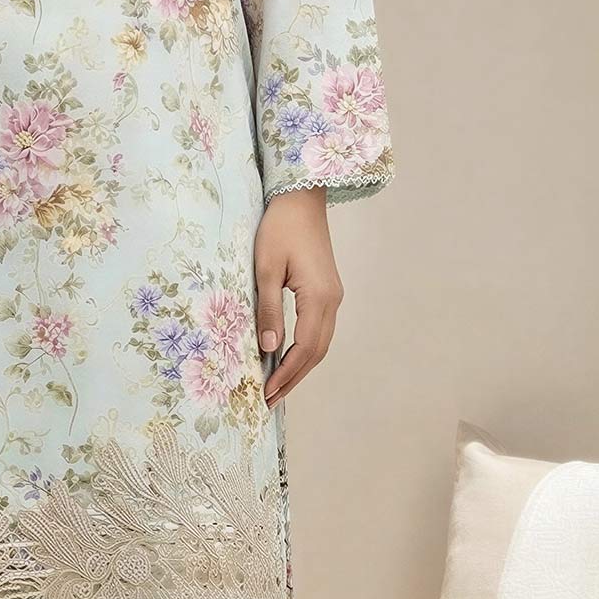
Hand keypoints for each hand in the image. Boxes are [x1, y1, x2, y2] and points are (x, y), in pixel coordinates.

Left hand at [252, 188, 342, 406]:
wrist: (301, 199)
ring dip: (300, 367)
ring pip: (320, 343)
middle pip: (317, 352)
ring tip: (277, 386)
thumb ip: (267, 309)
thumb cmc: (279, 228)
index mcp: (319, 297)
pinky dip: (304, 349)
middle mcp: (333, 301)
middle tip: (269, 400)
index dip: (286, 373)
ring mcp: (333, 296)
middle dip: (293, 378)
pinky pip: (319, 329)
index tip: (266, 392)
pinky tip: (287, 357)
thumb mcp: (265, 269)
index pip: (304, 347)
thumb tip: (268, 349)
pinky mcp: (327, 291)